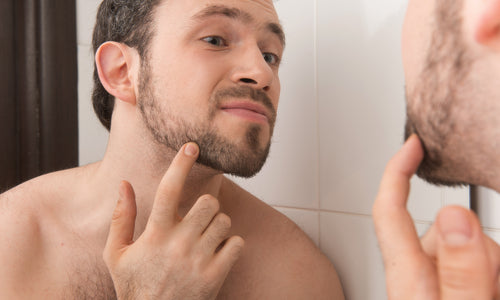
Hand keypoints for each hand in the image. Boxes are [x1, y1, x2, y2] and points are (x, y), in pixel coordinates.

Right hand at [103, 143, 244, 299]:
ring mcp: (199, 260)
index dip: (180, 164)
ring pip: (224, 221)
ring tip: (205, 239)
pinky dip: (231, 245)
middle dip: (207, 205)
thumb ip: (121, 217)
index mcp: (155, 235)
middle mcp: (178, 244)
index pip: (169, 190)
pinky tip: (216, 255)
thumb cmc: (135, 287)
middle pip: (209, 202)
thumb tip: (124, 183)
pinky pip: (237, 243)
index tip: (191, 147)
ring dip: (218, 225)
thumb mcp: (116, 254)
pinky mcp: (216, 275)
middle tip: (199, 217)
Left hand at [373, 135, 499, 298]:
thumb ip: (462, 271)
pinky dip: (493, 273)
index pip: (389, 211)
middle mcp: (416, 274)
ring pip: (474, 245)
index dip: (398, 170)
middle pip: (452, 227)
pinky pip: (483, 262)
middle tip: (492, 286)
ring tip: (491, 292)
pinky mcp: (451, 285)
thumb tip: (454, 215)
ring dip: (492, 266)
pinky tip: (491, 290)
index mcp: (408, 277)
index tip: (413, 143)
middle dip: (482, 247)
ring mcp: (435, 280)